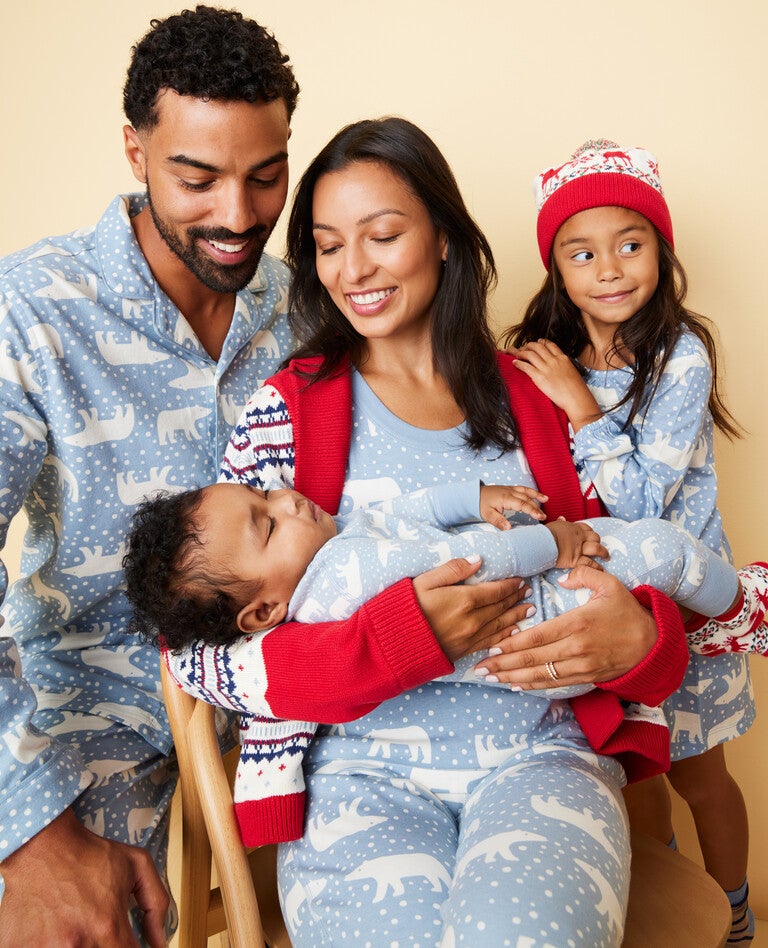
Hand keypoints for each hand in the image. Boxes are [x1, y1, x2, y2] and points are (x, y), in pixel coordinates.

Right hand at [0, 808, 168, 947]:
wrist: (43, 845)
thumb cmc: (88, 854)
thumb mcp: (137, 865)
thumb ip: (157, 904)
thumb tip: (161, 941)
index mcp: (108, 928)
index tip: (125, 939)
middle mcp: (79, 944)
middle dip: (103, 944)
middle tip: (97, 927)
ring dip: (77, 944)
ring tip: (74, 925)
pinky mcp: (21, 947)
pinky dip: (50, 943)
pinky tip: (54, 928)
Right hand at [413, 556, 530, 662]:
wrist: (393, 643)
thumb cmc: (406, 607)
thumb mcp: (425, 580)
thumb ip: (453, 569)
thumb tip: (478, 560)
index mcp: (465, 599)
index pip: (496, 590)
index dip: (510, 585)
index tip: (520, 579)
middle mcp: (473, 620)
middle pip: (501, 607)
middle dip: (516, 598)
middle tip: (528, 591)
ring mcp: (470, 637)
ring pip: (501, 625)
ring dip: (517, 616)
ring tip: (530, 609)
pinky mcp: (464, 650)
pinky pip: (491, 641)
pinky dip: (505, 635)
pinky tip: (513, 632)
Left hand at [474, 566, 657, 687]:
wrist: (652, 644)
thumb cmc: (627, 612)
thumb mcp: (609, 585)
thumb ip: (583, 575)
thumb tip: (563, 576)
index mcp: (578, 623)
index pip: (539, 635)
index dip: (513, 643)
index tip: (492, 646)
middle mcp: (577, 647)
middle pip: (534, 658)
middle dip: (504, 664)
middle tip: (480, 668)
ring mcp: (581, 665)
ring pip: (541, 674)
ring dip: (513, 677)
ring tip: (490, 678)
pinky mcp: (586, 677)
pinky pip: (555, 683)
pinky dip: (533, 685)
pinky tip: (516, 684)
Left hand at [480, 483, 547, 528]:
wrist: (473, 494)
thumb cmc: (480, 504)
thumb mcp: (487, 514)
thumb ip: (498, 521)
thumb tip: (509, 529)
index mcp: (506, 498)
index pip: (522, 504)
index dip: (532, 510)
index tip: (540, 517)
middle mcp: (510, 492)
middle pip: (526, 499)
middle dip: (536, 507)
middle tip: (544, 517)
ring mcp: (510, 489)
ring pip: (526, 491)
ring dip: (536, 495)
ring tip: (546, 499)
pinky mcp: (509, 489)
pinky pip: (523, 489)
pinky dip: (531, 491)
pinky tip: (537, 495)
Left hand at [511, 341, 601, 430]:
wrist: (577, 399)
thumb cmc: (577, 390)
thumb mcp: (572, 372)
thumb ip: (564, 367)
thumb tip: (560, 369)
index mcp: (563, 358)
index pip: (550, 344)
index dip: (541, 342)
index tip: (537, 342)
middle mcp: (554, 360)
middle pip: (537, 346)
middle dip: (528, 345)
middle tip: (523, 348)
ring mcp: (546, 368)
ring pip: (529, 354)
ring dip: (520, 352)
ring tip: (516, 354)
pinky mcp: (539, 377)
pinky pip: (525, 366)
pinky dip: (518, 363)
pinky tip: (514, 363)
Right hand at [545, 517, 607, 567]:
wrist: (541, 542)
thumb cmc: (545, 534)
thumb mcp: (554, 525)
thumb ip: (560, 523)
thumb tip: (562, 519)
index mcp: (574, 528)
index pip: (587, 528)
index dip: (591, 533)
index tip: (591, 537)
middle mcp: (579, 537)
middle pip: (595, 538)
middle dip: (599, 542)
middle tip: (601, 548)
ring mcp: (579, 549)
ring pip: (596, 549)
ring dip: (604, 553)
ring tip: (606, 558)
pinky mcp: (575, 560)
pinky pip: (590, 563)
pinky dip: (596, 567)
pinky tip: (600, 569)